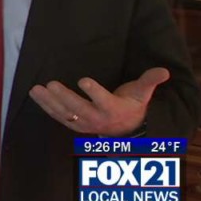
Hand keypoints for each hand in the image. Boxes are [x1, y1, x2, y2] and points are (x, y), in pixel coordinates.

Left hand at [28, 67, 168, 134]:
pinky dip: (46, 106)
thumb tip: (164, 70)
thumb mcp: (142, 94)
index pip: (104, 101)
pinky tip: (36, 95)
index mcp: (114, 110)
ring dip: (49, 102)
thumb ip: (150, 81)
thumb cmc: (133, 106)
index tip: (83, 80)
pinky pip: (58, 116)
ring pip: (64, 114)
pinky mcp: (74, 124)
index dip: (94, 92)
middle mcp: (97, 119)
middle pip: (79, 109)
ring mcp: (84, 123)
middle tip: (51, 84)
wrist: (125, 130)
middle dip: (64, 97)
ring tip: (36, 89)